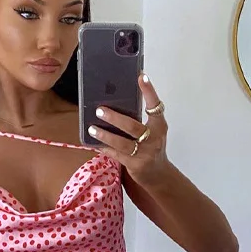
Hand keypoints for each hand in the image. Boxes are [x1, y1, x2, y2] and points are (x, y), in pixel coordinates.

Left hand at [88, 72, 168, 187]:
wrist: (158, 174)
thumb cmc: (152, 148)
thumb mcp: (152, 131)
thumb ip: (139, 119)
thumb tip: (114, 103)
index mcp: (159, 125)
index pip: (155, 105)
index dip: (149, 91)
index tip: (141, 77)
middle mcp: (154, 138)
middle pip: (133, 126)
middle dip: (115, 118)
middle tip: (100, 110)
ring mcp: (145, 153)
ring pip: (122, 143)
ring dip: (105, 135)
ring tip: (92, 128)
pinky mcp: (135, 165)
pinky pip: (116, 155)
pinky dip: (104, 148)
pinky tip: (94, 143)